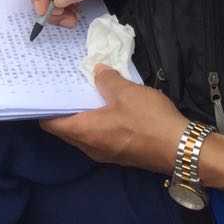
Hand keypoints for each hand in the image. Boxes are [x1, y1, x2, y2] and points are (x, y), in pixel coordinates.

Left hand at [41, 65, 187, 172]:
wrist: (180, 148)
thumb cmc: (147, 120)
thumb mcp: (126, 91)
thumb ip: (107, 80)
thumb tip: (96, 71)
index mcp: (85, 132)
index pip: (51, 124)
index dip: (44, 107)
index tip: (44, 88)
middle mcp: (90, 147)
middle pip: (66, 128)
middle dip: (63, 107)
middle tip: (63, 82)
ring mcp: (105, 152)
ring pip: (83, 132)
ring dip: (82, 113)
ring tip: (84, 87)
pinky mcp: (119, 152)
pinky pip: (98, 135)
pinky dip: (96, 119)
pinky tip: (106, 102)